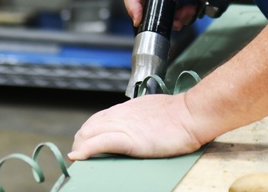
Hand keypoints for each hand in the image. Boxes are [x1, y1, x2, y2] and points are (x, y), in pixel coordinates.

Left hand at [67, 93, 208, 159]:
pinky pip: (100, 143)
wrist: (190, 114)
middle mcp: (120, 115)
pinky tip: (78, 156)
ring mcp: (123, 126)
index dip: (88, 131)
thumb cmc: (178, 115)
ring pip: (90, 133)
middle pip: (89, 126)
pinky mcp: (129, 139)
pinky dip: (86, 150)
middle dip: (80, 140)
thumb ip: (139, 117)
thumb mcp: (152, 111)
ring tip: (77, 157)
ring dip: (80, 146)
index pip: (98, 118)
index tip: (84, 142)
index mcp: (126, 109)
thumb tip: (136, 125)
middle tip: (79, 153)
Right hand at [123, 0, 201, 28]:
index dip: (132, 7)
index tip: (139, 19)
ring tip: (186, 13)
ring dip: (170, 19)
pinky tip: (188, 10)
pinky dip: (176, 16)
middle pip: (141, 6)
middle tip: (174, 21)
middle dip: (156, 17)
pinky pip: (164, 11)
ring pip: (154, 12)